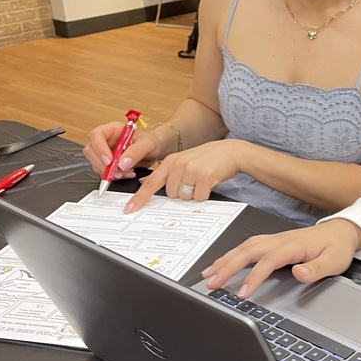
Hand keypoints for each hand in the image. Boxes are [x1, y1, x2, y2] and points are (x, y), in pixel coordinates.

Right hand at [84, 123, 162, 179]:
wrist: (154, 150)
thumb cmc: (150, 142)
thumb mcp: (147, 144)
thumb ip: (136, 152)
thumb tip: (122, 164)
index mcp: (113, 129)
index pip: (96, 135)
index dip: (99, 148)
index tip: (109, 161)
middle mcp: (106, 140)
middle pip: (91, 150)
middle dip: (102, 164)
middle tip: (118, 171)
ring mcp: (105, 151)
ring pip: (95, 163)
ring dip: (108, 172)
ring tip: (127, 172)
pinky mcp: (107, 163)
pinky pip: (102, 171)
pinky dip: (112, 176)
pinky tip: (126, 174)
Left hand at [122, 139, 242, 213]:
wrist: (231, 151)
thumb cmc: (207, 158)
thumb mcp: (183, 160)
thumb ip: (166, 172)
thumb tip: (145, 182)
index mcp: (170, 162)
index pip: (150, 183)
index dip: (139, 198)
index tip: (129, 209)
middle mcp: (177, 165)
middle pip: (171, 195)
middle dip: (182, 192)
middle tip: (193, 181)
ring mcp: (190, 170)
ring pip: (184, 198)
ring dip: (193, 194)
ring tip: (202, 180)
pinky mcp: (204, 177)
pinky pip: (198, 197)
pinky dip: (204, 194)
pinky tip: (209, 182)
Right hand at [201, 219, 360, 297]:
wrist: (342, 231)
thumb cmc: (337, 247)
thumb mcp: (335, 261)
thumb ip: (316, 269)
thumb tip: (299, 272)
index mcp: (294, 245)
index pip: (268, 261)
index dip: (253, 277)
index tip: (242, 293)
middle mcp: (280, 240)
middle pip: (248, 251)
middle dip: (227, 266)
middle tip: (211, 283)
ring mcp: (274, 239)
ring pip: (244, 247)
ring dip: (224, 260)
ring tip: (208, 275)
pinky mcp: (271, 241)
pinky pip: (246, 246)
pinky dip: (230, 254)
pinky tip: (220, 264)